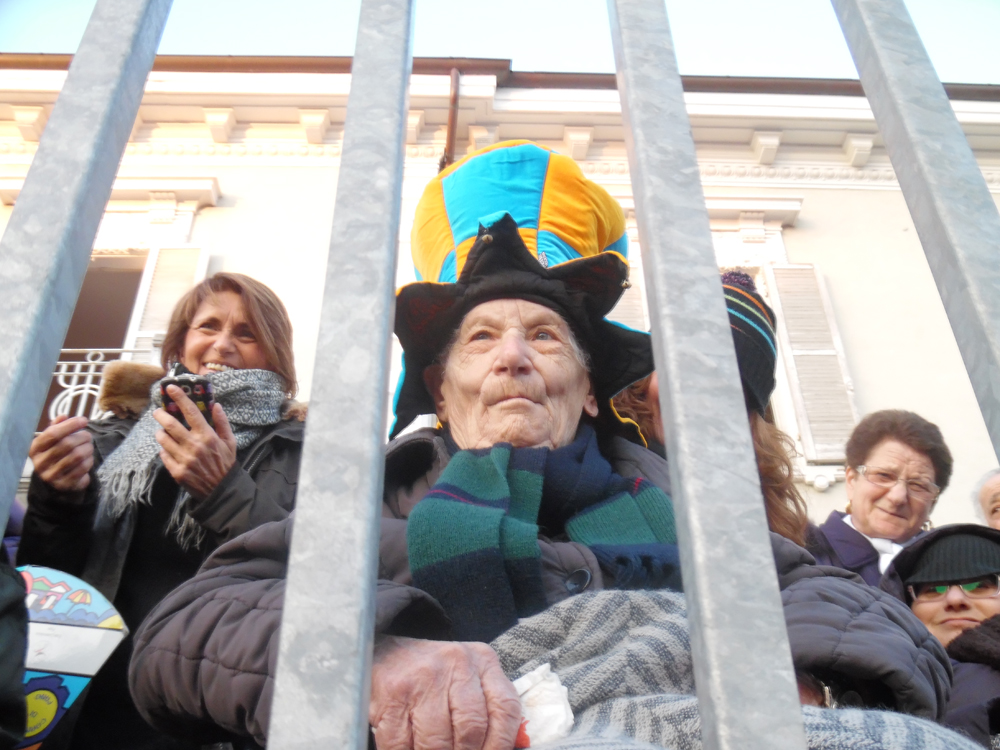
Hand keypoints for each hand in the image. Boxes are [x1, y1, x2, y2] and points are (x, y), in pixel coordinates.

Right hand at [29, 415, 92, 492]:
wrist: (57, 479)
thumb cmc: (56, 454)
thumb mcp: (52, 440)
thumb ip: (57, 427)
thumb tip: (63, 416)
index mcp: (34, 449)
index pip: (53, 434)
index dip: (70, 425)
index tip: (83, 420)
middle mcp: (40, 463)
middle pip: (67, 444)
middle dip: (82, 437)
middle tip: (88, 435)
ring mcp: (51, 475)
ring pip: (77, 456)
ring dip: (88, 448)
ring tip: (89, 446)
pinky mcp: (64, 484)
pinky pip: (82, 468)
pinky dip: (89, 460)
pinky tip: (88, 458)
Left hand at [154, 385, 236, 499]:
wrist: (221, 490)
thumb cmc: (225, 463)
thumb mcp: (229, 442)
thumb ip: (222, 423)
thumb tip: (216, 405)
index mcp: (207, 436)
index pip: (190, 412)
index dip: (180, 398)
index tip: (171, 388)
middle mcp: (194, 446)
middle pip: (171, 425)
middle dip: (161, 415)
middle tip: (158, 412)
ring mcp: (184, 459)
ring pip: (164, 440)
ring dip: (160, 433)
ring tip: (162, 432)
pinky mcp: (177, 472)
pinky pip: (164, 455)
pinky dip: (164, 450)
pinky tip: (168, 449)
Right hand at [370, 636, 521, 749]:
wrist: (389, 653)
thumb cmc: (437, 673)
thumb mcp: (472, 677)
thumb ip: (489, 708)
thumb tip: (499, 748)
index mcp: (483, 662)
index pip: (505, 710)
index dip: (501, 744)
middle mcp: (456, 665)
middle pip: (471, 729)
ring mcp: (423, 679)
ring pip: (436, 742)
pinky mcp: (393, 694)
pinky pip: (401, 743)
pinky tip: (412, 749)